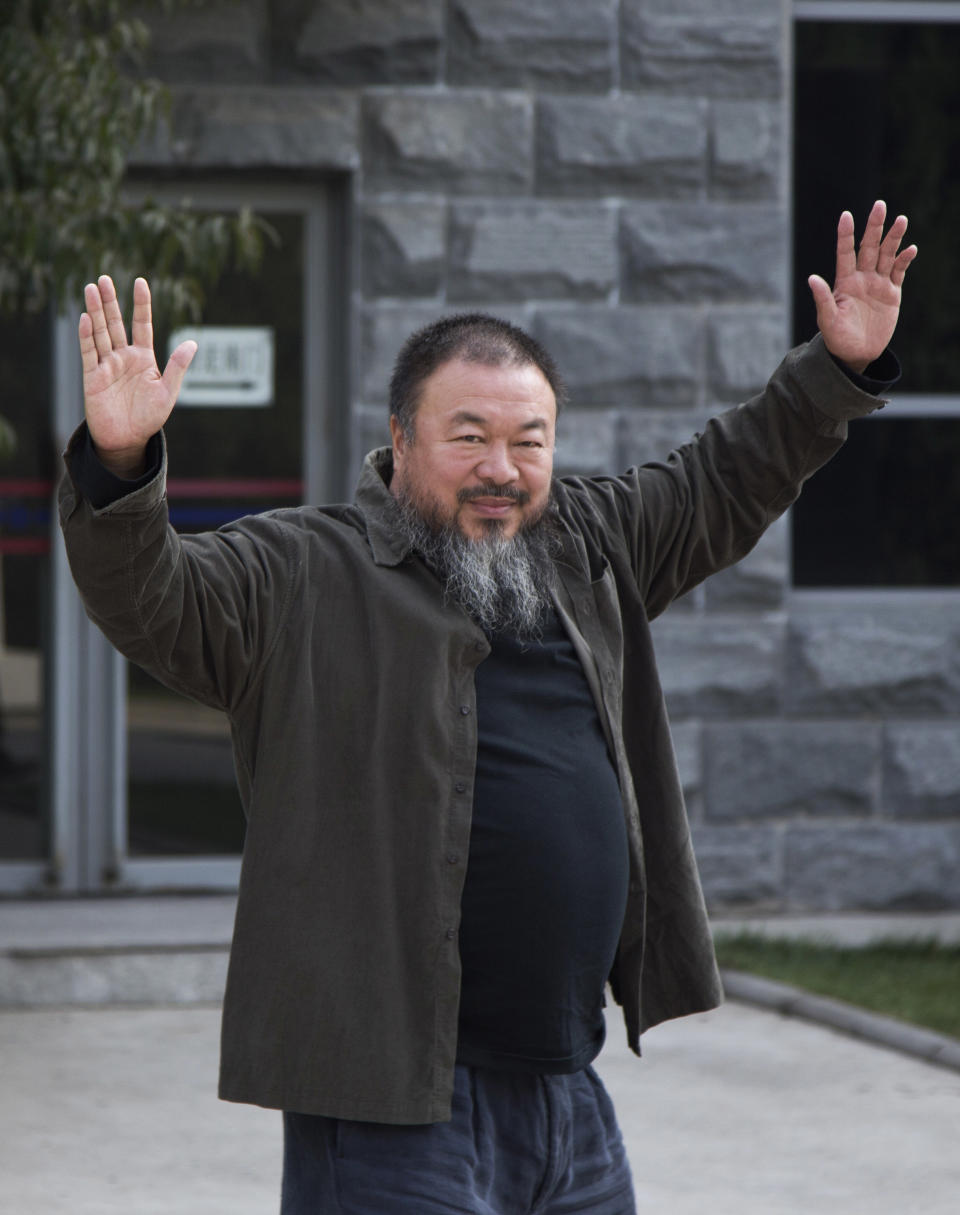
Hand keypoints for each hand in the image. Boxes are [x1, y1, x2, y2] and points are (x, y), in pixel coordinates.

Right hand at [79, 275, 196, 476]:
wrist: (128, 439)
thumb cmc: (149, 418)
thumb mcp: (168, 392)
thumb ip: (177, 367)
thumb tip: (192, 343)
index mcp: (144, 358)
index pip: (142, 324)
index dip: (141, 304)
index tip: (140, 282)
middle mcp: (124, 357)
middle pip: (115, 323)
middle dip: (110, 301)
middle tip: (103, 278)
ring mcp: (107, 365)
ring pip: (100, 333)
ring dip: (95, 311)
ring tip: (90, 288)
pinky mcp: (93, 377)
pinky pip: (89, 353)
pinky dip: (86, 336)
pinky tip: (85, 318)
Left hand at [807, 200, 917, 373]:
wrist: (856, 354)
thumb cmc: (837, 338)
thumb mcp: (828, 320)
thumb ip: (823, 299)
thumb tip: (812, 278)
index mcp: (844, 282)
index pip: (845, 253)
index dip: (845, 234)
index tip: (846, 215)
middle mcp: (861, 278)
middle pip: (869, 247)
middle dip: (874, 227)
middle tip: (879, 205)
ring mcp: (877, 284)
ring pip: (886, 255)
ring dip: (893, 238)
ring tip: (901, 220)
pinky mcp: (891, 293)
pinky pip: (899, 272)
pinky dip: (904, 260)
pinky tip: (910, 249)